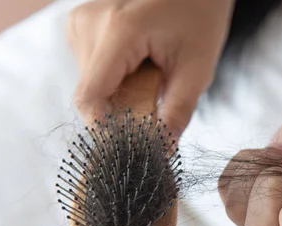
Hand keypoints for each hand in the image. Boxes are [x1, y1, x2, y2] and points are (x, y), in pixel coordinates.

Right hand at [66, 0, 233, 133]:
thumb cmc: (200, 17)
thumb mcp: (198, 69)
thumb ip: (178, 112)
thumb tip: (161, 151)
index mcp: (118, 31)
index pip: (90, 98)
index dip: (105, 129)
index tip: (130, 143)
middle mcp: (90, 23)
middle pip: (91, 95)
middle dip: (121, 110)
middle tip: (156, 98)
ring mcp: (81, 23)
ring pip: (90, 86)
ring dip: (119, 94)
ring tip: (150, 74)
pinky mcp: (81, 27)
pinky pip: (92, 72)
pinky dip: (115, 80)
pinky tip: (137, 65)